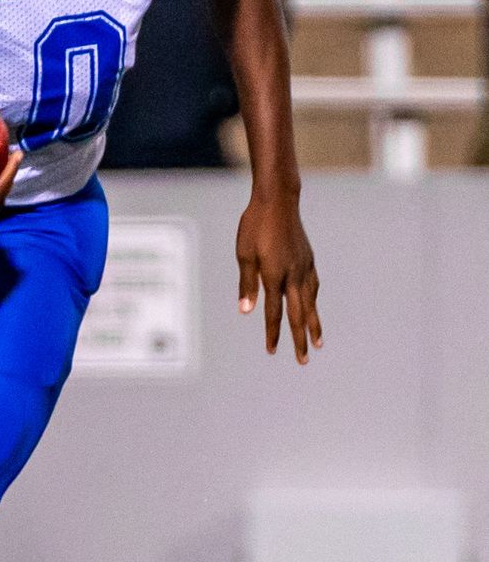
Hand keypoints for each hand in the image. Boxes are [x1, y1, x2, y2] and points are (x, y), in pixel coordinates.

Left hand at [236, 191, 321, 363]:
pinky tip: (314, 308)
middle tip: (303, 361)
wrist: (278, 200)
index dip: (272, 333)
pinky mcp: (309, 259)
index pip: (274, 312)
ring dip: (314, 325)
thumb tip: (246, 311)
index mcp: (274, 275)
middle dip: (300, 339)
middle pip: (298, 314)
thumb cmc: (255, 225)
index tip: (272, 350)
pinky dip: (314, 302)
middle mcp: (293, 275)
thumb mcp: (243, 253)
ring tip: (318, 343)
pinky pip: (313, 287)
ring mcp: (304, 267)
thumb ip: (247, 284)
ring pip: (311, 303)